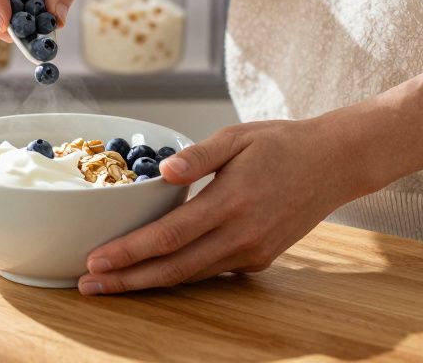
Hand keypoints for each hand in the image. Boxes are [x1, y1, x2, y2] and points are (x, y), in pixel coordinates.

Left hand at [78, 116, 373, 293]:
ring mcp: (252, 252)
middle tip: (88, 286)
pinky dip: (178, 275)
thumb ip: (198, 156)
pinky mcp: (259, 259)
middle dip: (128, 280)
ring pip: (191, 276)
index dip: (130, 251)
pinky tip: (151, 272)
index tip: (96, 261)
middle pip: (174, 268)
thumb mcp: (237, 136)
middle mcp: (241, 235)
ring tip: (110, 284)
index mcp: (231, 201)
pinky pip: (210, 271)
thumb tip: (163, 171)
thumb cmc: (281, 144)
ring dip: (148, 283)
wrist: (334, 164)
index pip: (170, 234)